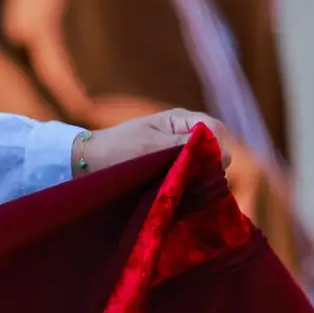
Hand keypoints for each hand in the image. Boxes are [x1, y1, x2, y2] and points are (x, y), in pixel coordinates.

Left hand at [75, 109, 231, 176]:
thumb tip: (224, 155)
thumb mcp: (152, 146)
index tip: (209, 166)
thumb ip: (186, 148)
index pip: (216, 130)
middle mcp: (185, 134)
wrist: (89, 162)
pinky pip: (193, 175)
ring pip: (206, 164)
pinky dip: (190, 183)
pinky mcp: (174, 169)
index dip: (218, 148)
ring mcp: (181, 152)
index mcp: (181, 120)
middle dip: (210, 164)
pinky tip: (181, 193)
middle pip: (216, 148)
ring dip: (199, 176)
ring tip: (183, 187)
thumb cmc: (118, 149)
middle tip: (193, 180)